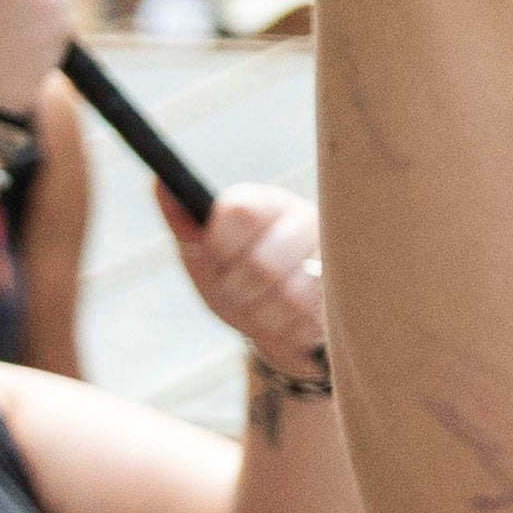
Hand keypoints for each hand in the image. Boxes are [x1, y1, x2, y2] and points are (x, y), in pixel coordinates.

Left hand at [162, 181, 328, 383]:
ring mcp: (334, 256)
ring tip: (266, 310)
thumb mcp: (204, 256)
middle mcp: (305, 220)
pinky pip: (313, 319)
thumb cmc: (239, 284)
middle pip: (262, 262)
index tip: (217, 258)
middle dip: (240, 292)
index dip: (220, 246)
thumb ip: (185, 222)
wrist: (283, 328)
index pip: (238, 211)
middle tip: (239, 293)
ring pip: (290, 295)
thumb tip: (159, 182)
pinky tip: (290, 321)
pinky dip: (291, 329)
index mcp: (265, 204)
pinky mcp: (352, 292)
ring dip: (265, 314)